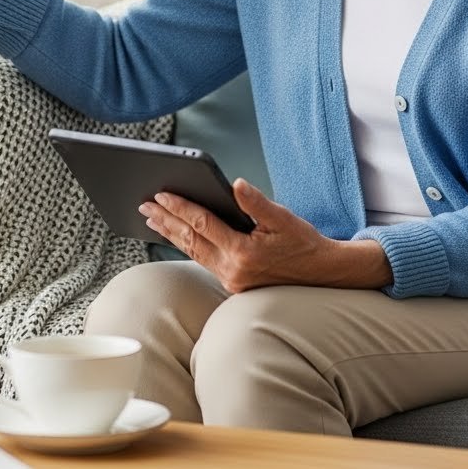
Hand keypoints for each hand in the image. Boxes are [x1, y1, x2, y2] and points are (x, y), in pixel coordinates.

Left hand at [139, 180, 391, 291]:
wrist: (323, 275)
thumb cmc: (305, 244)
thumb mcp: (284, 219)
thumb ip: (257, 203)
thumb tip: (237, 185)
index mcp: (243, 252)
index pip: (202, 225)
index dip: (180, 207)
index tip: (160, 194)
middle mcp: (232, 270)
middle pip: (190, 240)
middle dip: (165, 220)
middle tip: (144, 204)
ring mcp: (231, 280)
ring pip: (193, 252)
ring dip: (171, 233)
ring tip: (153, 217)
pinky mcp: (233, 284)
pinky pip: (203, 260)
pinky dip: (187, 245)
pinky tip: (178, 235)